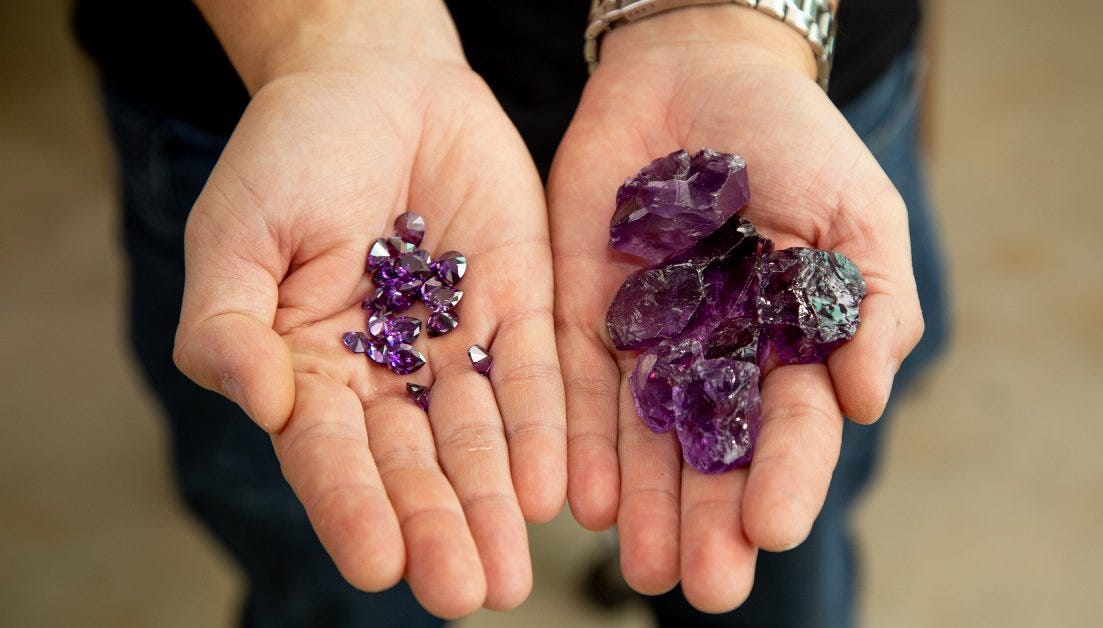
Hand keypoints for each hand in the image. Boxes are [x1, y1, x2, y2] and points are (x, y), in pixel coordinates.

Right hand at [171, 7, 564, 616]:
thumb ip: (231, 323)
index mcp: (311, 370)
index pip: (330, 454)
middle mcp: (388, 375)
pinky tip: (553, 488)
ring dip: (494, 501)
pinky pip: (531, 375)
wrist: (376, 80)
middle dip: (440, 527)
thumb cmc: (288, 154)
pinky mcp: (518, 307)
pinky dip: (543, 429)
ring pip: (479, 437)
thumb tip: (259, 399)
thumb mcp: (237, 231)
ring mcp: (455, 345)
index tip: (379, 566)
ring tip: (513, 569)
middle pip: (414, 464)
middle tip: (469, 592)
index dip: (353, 508)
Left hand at [549, 6, 923, 611]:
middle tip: (705, 585)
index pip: (792, 427)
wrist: (697, 73)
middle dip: (709, 522)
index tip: (772, 528)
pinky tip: (582, 498)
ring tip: (641, 564)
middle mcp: (716, 360)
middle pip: (714, 455)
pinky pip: (574, 387)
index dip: (786, 477)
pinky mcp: (578, 315)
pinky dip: (579, 442)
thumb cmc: (794, 141)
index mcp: (789, 346)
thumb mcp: (855, 212)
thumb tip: (868, 400)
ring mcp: (646, 342)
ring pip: (643, 439)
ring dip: (643, 505)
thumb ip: (869, 303)